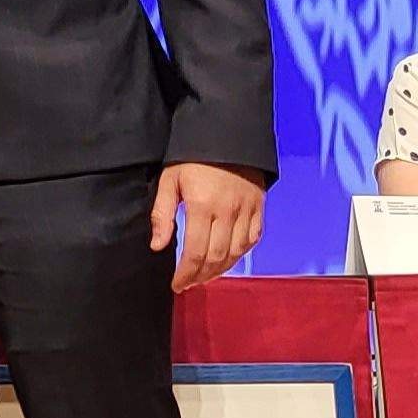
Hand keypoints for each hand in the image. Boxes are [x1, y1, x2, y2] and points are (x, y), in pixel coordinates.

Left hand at [151, 162, 264, 290]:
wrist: (226, 132)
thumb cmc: (192, 157)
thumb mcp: (170, 180)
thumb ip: (162, 213)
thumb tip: (157, 246)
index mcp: (202, 205)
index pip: (195, 252)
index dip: (186, 274)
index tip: (176, 284)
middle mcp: (227, 211)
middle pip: (217, 257)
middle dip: (201, 276)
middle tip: (189, 283)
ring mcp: (246, 209)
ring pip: (237, 252)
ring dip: (221, 269)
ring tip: (205, 275)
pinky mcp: (259, 206)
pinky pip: (253, 238)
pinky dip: (241, 253)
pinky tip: (228, 258)